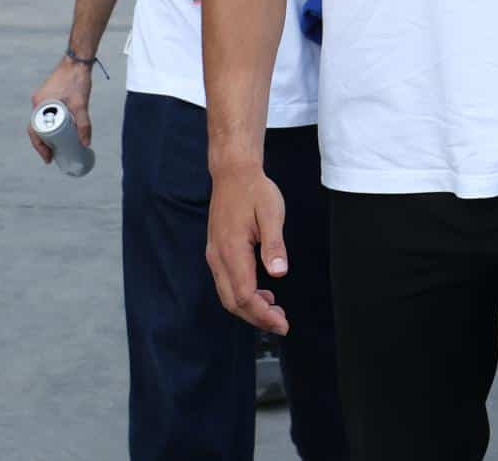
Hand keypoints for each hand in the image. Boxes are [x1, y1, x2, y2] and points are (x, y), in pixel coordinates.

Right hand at [26, 54, 92, 162]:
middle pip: (38, 128)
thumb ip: (83, 124)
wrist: (78, 60)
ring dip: (49, 133)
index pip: (35, 132)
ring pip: (43, 120)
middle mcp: (38, 102)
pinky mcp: (50, 93)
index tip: (48, 158)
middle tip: (54, 155)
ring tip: (58, 145)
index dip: (40, 147)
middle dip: (44, 143)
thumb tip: (85, 143)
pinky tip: (62, 128)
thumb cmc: (77, 80)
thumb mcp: (81, 105)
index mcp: (40, 105)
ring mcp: (43, 97)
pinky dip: (52, 122)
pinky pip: (48, 112)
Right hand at [206, 163, 290, 334]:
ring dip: (249, 309)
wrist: (232, 173)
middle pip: (233, 302)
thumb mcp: (272, 212)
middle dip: (256, 318)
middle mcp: (218, 257)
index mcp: (232, 250)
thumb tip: (279, 272)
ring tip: (275, 312)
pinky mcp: (216, 252)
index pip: (244, 295)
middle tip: (281, 324)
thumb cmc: (255, 191)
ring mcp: (214, 256)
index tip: (282, 324)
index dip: (263, 314)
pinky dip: (242, 296)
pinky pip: (226, 283)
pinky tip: (263, 293)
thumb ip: (274, 243)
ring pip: (227, 295)